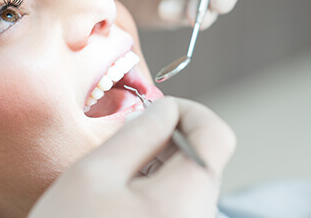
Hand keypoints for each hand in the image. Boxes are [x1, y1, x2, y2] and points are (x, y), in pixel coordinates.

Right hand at [28, 97, 235, 217]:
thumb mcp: (93, 174)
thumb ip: (137, 133)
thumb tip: (164, 109)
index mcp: (183, 202)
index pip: (216, 135)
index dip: (188, 111)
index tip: (157, 110)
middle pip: (203, 158)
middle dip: (169, 137)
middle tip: (128, 138)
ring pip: (191, 179)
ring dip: (161, 162)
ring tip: (120, 171)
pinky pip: (182, 201)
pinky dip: (158, 186)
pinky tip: (126, 194)